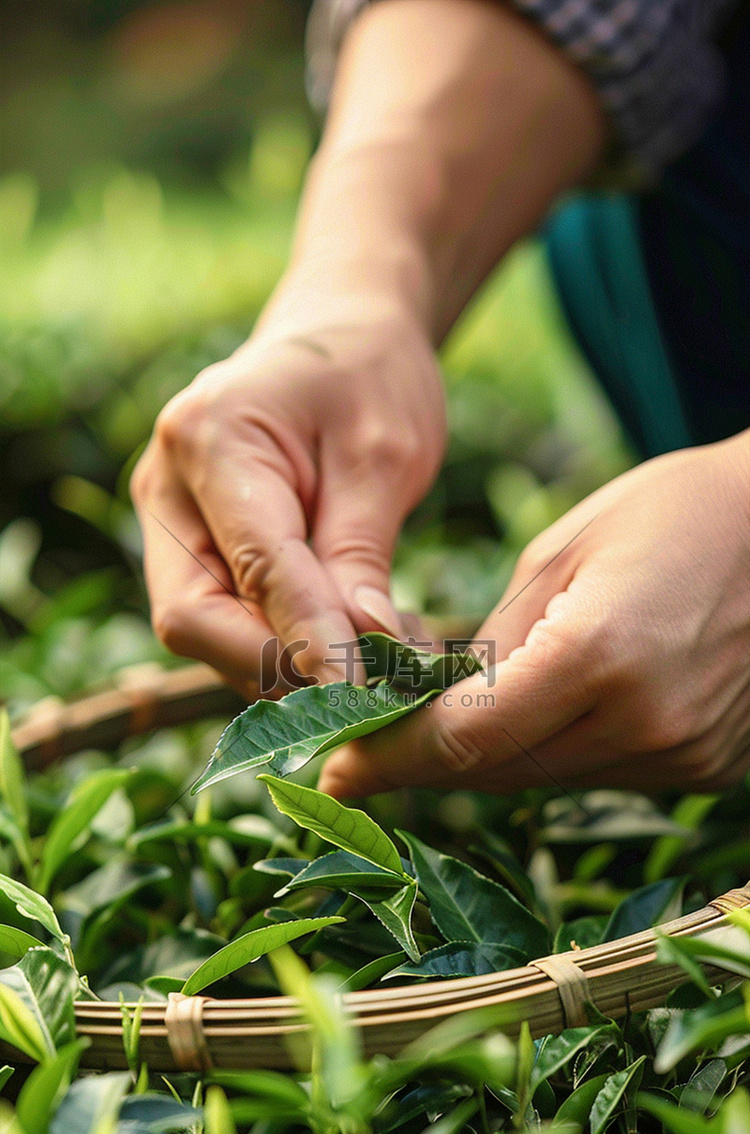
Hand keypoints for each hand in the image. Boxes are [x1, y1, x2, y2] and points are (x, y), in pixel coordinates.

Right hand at [130, 296, 444, 694]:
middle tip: (371, 688)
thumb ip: (362, 555)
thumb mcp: (384, 455)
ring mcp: (170, 524)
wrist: (338, 337)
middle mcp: (166, 487)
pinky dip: (288, 649)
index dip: (302, 639)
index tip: (359, 691)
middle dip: (279, 665)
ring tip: (380, 665)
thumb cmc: (367, 377)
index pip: (249, 566)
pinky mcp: (191, 553)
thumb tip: (363, 652)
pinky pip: (229, 623)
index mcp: (209, 437)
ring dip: (290, 667)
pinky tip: (355, 648)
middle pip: (195, 619)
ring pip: (211, 635)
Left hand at [320, 432, 749, 794]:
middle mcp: (644, 724)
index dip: (390, 761)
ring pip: (545, 780)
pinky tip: (531, 721)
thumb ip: (496, 642)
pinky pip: (599, 772)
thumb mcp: (564, 551)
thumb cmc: (678, 510)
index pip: (464, 738)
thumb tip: (437, 706)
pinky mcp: (705, 766)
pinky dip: (552, 753)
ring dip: (486, 762)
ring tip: (435, 729)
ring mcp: (683, 755)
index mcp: (599, 655)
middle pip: (498, 774)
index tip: (333, 774)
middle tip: (363, 756)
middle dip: (423, 767)